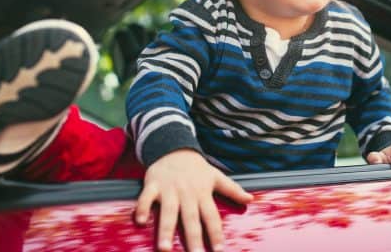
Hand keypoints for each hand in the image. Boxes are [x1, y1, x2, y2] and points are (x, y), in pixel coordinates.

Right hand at [134, 149, 252, 251]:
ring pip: (168, 212)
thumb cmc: (196, 167)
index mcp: (203, 192)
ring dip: (166, 230)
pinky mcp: (153, 185)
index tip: (219, 249)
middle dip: (193, 238)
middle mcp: (187, 193)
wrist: (173, 147)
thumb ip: (232, 189)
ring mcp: (169, 189)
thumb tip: (250, 199)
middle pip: (191, 218)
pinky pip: (146, 198)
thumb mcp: (216, 176)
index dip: (215, 233)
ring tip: (164, 248)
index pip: (211, 216)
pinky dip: (141, 208)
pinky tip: (140, 222)